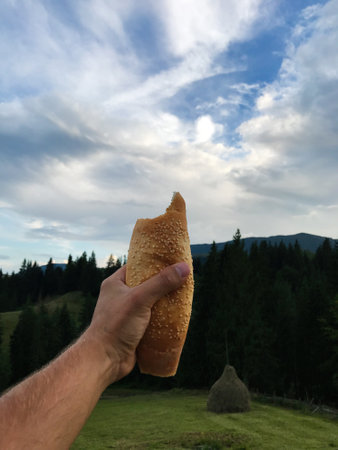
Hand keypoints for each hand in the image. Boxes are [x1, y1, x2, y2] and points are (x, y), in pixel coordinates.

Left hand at [85, 262, 190, 383]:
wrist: (105, 360)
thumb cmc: (116, 325)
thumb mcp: (140, 298)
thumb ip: (161, 283)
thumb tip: (184, 268)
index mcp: (115, 284)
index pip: (137, 266)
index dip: (154, 263)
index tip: (172, 261)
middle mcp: (120, 297)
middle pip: (147, 285)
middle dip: (164, 284)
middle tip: (182, 280)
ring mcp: (127, 314)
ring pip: (151, 304)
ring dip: (165, 303)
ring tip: (184, 298)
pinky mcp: (134, 330)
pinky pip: (152, 320)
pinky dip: (163, 319)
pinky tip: (178, 317)